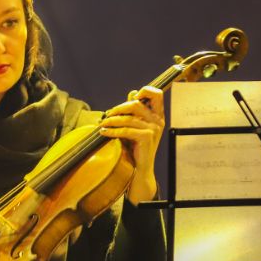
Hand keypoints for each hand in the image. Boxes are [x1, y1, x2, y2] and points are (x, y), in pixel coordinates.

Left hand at [99, 85, 164, 203]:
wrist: (140, 169)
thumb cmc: (137, 147)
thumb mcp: (136, 126)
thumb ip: (134, 111)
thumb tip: (132, 92)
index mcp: (158, 115)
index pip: (157, 94)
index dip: (145, 90)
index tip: (131, 97)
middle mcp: (158, 121)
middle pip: (137, 104)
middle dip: (119, 108)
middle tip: (108, 114)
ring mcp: (153, 129)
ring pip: (128, 118)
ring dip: (112, 120)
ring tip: (102, 124)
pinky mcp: (146, 138)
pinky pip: (125, 130)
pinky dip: (112, 131)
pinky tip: (104, 132)